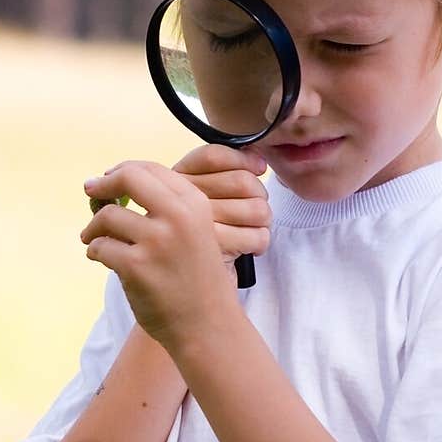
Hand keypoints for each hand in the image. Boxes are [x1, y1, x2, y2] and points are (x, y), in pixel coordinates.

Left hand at [80, 160, 243, 352]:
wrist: (208, 325)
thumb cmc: (196, 278)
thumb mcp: (196, 231)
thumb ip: (165, 207)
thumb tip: (110, 182)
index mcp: (195, 204)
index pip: (150, 168)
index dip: (123, 171)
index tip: (109, 180)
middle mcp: (178, 217)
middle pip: (128, 177)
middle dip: (103, 184)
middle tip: (91, 192)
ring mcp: (157, 241)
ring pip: (107, 215)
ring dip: (94, 228)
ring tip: (94, 240)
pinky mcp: (136, 266)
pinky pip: (100, 247)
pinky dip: (95, 252)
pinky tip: (102, 259)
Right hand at [171, 143, 271, 271]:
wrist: (182, 285)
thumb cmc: (199, 237)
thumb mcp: (202, 197)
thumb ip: (225, 171)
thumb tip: (258, 160)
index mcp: (178, 180)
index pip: (214, 156)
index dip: (243, 159)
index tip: (259, 167)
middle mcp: (182, 199)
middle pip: (242, 181)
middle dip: (259, 195)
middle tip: (253, 210)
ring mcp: (198, 224)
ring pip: (257, 208)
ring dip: (263, 221)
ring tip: (251, 228)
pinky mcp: (215, 249)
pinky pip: (258, 236)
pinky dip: (261, 241)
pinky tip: (248, 247)